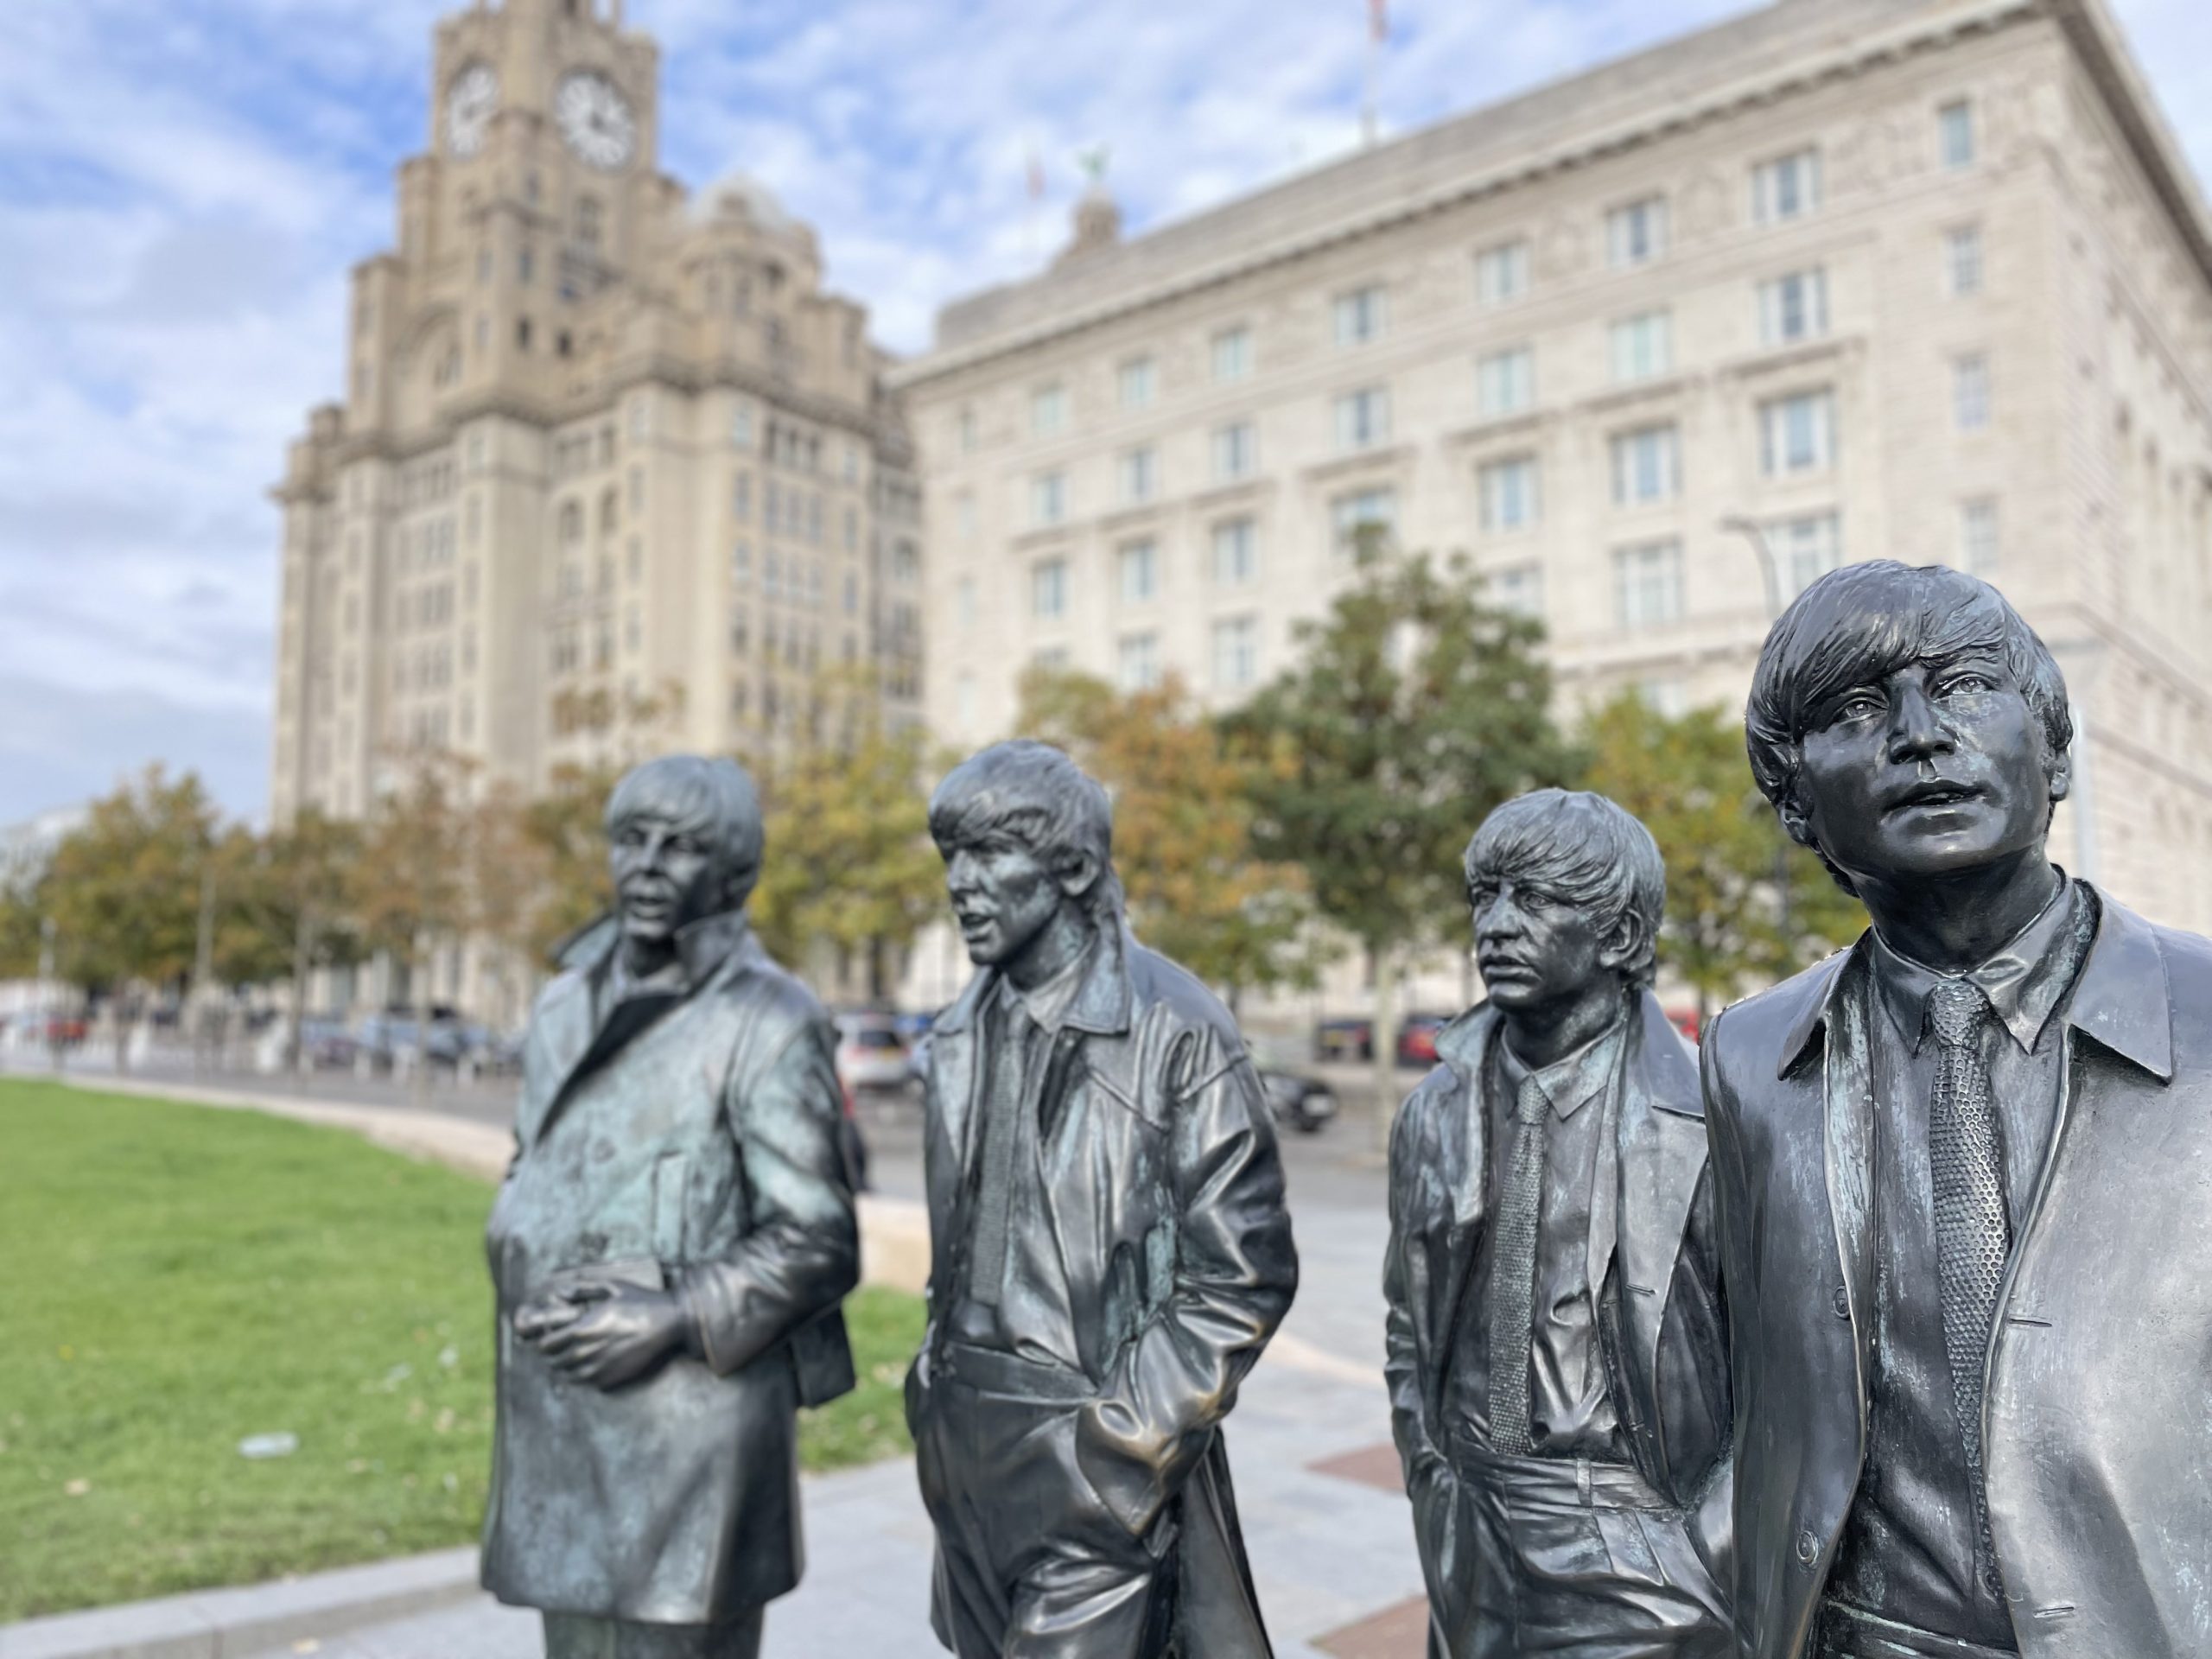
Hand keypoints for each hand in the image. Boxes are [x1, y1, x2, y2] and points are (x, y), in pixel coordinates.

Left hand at [516, 1279, 689, 1390]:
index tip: (552, 1334)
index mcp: (581, 1329)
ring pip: (566, 1375)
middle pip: (553, 1362)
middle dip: (553, 1353)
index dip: (545, 1340)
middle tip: (562, 1345)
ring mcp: (597, 1369)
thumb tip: (560, 1292)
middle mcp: (585, 1352)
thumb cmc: (641, 1301)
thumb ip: (582, 1289)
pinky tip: (592, 1362)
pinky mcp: (610, 1380)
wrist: (668, 1323)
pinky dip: (583, 1374)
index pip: (546, 1344)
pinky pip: (585, 1382)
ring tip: (575, 1355)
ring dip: (566, 1366)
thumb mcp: (612, 1286)